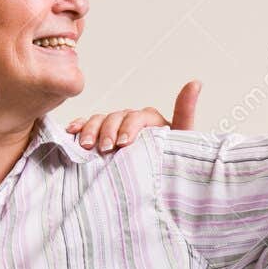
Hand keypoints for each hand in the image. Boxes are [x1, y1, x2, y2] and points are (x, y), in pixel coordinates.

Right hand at [66, 80, 201, 150]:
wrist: (158, 187)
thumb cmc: (171, 162)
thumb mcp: (181, 140)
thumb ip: (185, 113)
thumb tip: (196, 81)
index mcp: (152, 121)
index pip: (139, 117)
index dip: (130, 127)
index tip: (123, 144)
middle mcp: (133, 121)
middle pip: (117, 117)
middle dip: (109, 131)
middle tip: (106, 149)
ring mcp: (115, 128)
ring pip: (100, 120)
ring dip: (91, 130)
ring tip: (86, 146)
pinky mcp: (101, 136)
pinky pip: (87, 126)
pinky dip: (79, 126)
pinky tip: (71, 132)